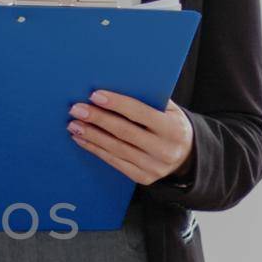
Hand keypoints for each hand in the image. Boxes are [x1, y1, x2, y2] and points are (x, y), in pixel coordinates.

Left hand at [67, 91, 193, 184]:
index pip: (140, 113)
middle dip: (97, 119)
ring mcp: (153, 167)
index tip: (94, 95)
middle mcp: (164, 150)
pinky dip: (95, 149)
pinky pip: (114, 162)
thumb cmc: (171, 125)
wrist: (187, 155)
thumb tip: (115, 84)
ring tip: (74, 124)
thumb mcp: (170, 110)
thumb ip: (149, 99)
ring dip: (91, 135)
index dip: (116, 103)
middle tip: (76, 109)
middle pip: (124, 132)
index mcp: (172, 129)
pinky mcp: (143, 178)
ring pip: (116, 149)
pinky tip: (82, 139)